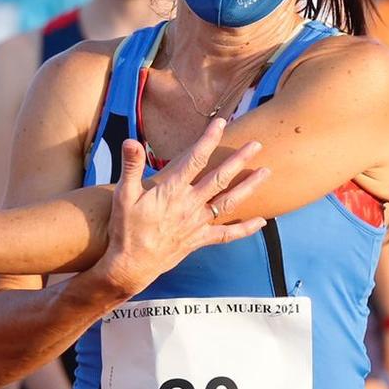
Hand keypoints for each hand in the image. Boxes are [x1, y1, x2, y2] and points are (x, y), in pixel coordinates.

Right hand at [88, 119, 271, 298]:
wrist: (131, 265)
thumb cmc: (126, 228)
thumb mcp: (123, 195)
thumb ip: (131, 167)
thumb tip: (130, 140)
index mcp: (172, 191)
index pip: (195, 159)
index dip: (208, 139)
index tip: (220, 123)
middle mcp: (190, 205)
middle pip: (220, 178)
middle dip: (239, 160)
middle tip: (257, 144)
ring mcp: (197, 223)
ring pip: (229, 202)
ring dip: (249, 187)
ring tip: (266, 172)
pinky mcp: (200, 240)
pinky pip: (227, 234)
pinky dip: (245, 229)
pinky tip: (262, 222)